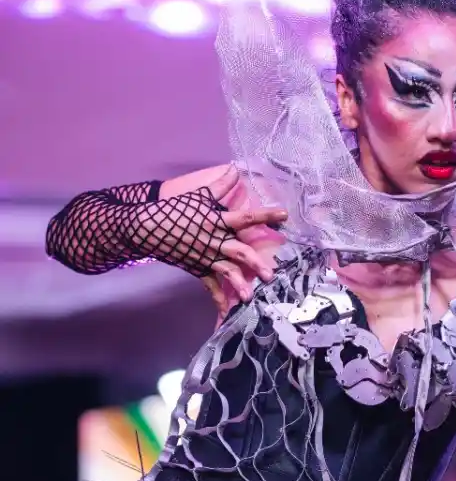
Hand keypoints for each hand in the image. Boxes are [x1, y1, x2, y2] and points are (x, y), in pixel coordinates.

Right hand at [139, 165, 286, 303]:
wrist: (146, 228)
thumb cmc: (174, 209)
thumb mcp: (198, 195)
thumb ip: (220, 185)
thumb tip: (236, 169)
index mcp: (216, 221)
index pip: (246, 217)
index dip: (266, 216)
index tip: (285, 215)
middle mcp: (214, 240)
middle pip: (239, 252)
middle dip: (255, 263)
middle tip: (270, 273)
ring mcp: (205, 257)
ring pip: (226, 271)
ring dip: (238, 284)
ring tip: (250, 296)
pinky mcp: (197, 268)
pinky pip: (209, 286)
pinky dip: (218, 298)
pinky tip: (227, 311)